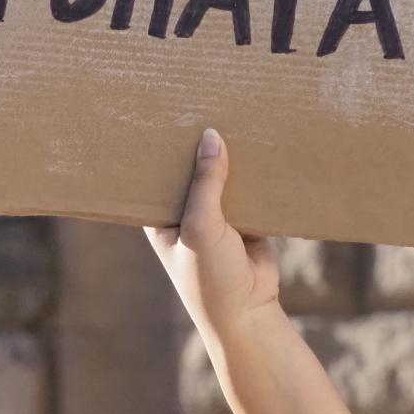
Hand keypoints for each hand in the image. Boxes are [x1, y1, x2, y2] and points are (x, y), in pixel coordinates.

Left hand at [144, 128, 280, 344]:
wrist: (250, 314)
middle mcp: (183, 213)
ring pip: (220, 177)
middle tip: (201, 99)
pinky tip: (260, 142)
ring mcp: (215, 216)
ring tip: (232, 111)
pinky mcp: (244, 219)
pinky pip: (247, 189)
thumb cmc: (211, 278)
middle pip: (189, 170)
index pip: (153, 173)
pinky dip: (254, 173)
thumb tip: (210, 136)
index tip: (161, 110)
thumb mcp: (202, 227)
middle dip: (196, 145)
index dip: (158, 147)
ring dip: (228, 156)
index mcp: (158, 217)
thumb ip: (205, 183)